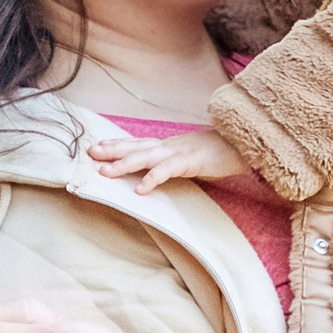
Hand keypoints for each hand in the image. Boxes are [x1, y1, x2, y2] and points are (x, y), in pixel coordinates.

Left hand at [85, 126, 241, 190]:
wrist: (243, 145)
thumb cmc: (218, 153)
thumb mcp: (190, 157)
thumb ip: (173, 162)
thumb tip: (158, 170)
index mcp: (168, 145)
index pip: (137, 142)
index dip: (116, 143)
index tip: (96, 145)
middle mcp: (169, 145)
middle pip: (135, 146)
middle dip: (111, 150)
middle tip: (90, 153)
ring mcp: (178, 152)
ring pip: (145, 157)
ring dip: (124, 164)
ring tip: (105, 172)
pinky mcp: (190, 161)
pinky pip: (167, 171)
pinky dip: (152, 179)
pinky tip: (140, 190)